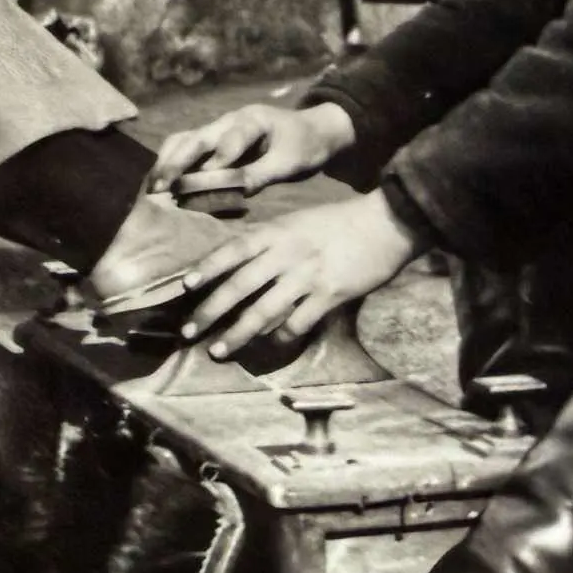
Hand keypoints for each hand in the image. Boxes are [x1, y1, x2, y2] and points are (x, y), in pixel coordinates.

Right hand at [148, 102, 354, 194]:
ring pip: (184, 140)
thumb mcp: (291, 162)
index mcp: (252, 120)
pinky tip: (160, 182)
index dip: (216, 163)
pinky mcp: (214, 141)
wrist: (312, 131)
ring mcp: (219, 129)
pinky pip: (187, 148)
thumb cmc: (305, 145)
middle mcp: (229, 121)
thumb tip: (236, 191)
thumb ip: (262, 174)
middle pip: (195, 137)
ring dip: (167, 162)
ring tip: (152, 188)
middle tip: (159, 186)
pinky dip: (171, 163)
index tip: (201, 183)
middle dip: (176, 162)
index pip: (230, 141)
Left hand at [179, 191, 425, 356]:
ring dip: (237, 334)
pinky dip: (280, 337)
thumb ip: (272, 241)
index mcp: (278, 231)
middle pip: (240, 285)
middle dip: (210, 310)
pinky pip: (297, 323)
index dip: (208, 268)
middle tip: (189, 332)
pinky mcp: (329, 295)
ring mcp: (308, 275)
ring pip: (263, 310)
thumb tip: (241, 262)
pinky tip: (271, 346)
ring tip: (218, 351)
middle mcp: (287, 253)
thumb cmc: (341, 221)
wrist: (387, 222)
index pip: (234, 250)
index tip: (185, 286)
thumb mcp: (299, 221)